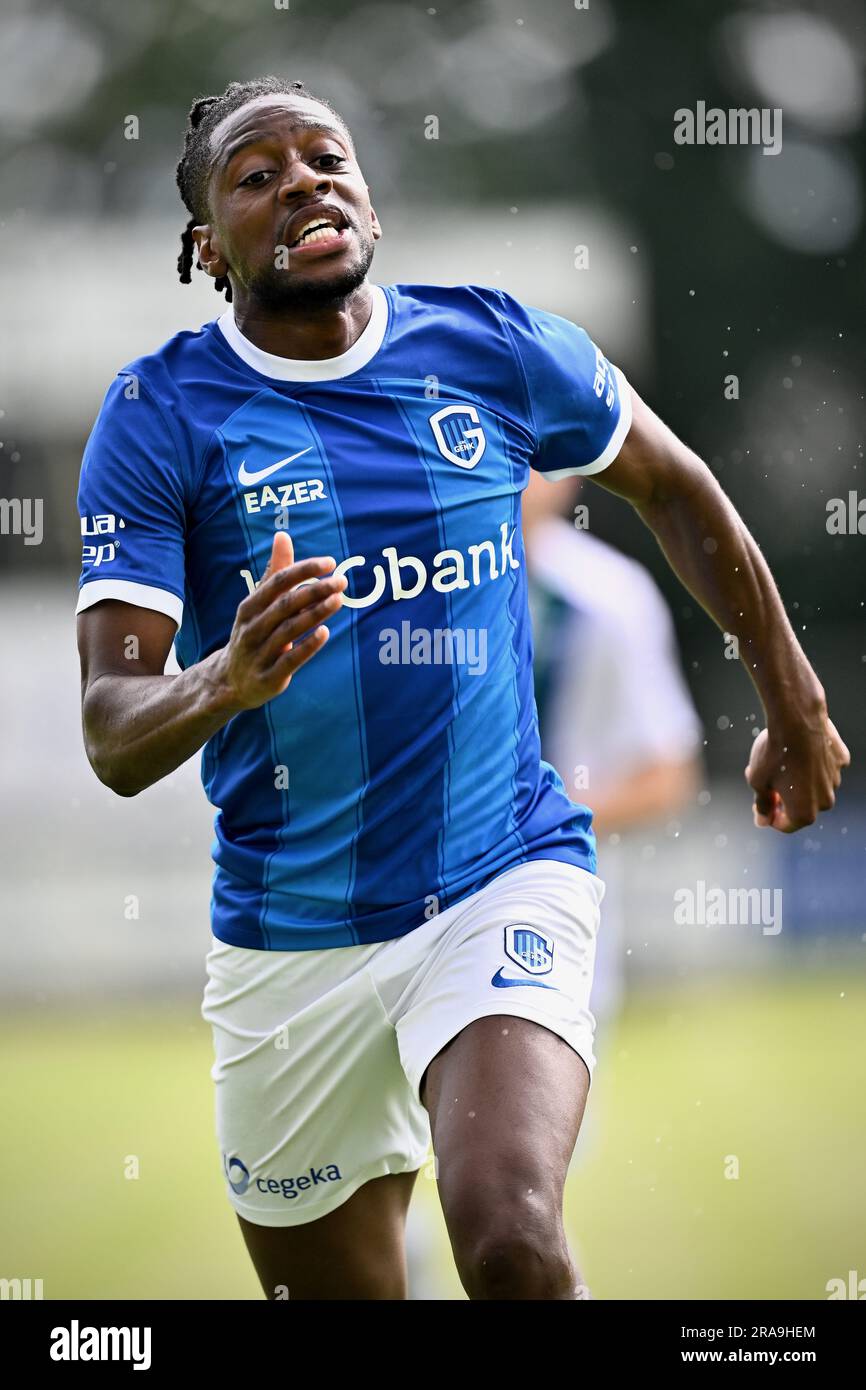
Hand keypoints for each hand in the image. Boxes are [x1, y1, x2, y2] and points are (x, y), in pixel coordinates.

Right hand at [215, 531, 345, 711]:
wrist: (229, 682)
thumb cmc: (253, 634)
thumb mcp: (258, 604)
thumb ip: (274, 572)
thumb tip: (283, 535)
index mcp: (250, 607)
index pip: (278, 582)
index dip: (304, 570)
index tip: (330, 562)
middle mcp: (252, 627)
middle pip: (285, 604)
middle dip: (314, 590)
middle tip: (341, 581)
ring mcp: (259, 653)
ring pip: (289, 630)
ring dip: (315, 614)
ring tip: (338, 600)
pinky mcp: (269, 677)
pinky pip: (290, 660)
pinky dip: (307, 646)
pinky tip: (325, 633)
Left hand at [744, 711, 849, 831]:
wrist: (796, 720)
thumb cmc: (773, 754)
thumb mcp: (758, 781)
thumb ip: (763, 804)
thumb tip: (763, 820)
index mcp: (805, 813)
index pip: (784, 825)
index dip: (768, 816)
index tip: (758, 803)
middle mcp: (825, 801)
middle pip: (801, 806)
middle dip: (783, 798)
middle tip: (766, 782)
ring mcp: (835, 780)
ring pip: (814, 785)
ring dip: (798, 780)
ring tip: (779, 762)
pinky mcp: (841, 760)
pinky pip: (825, 766)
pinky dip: (812, 762)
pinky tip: (798, 748)